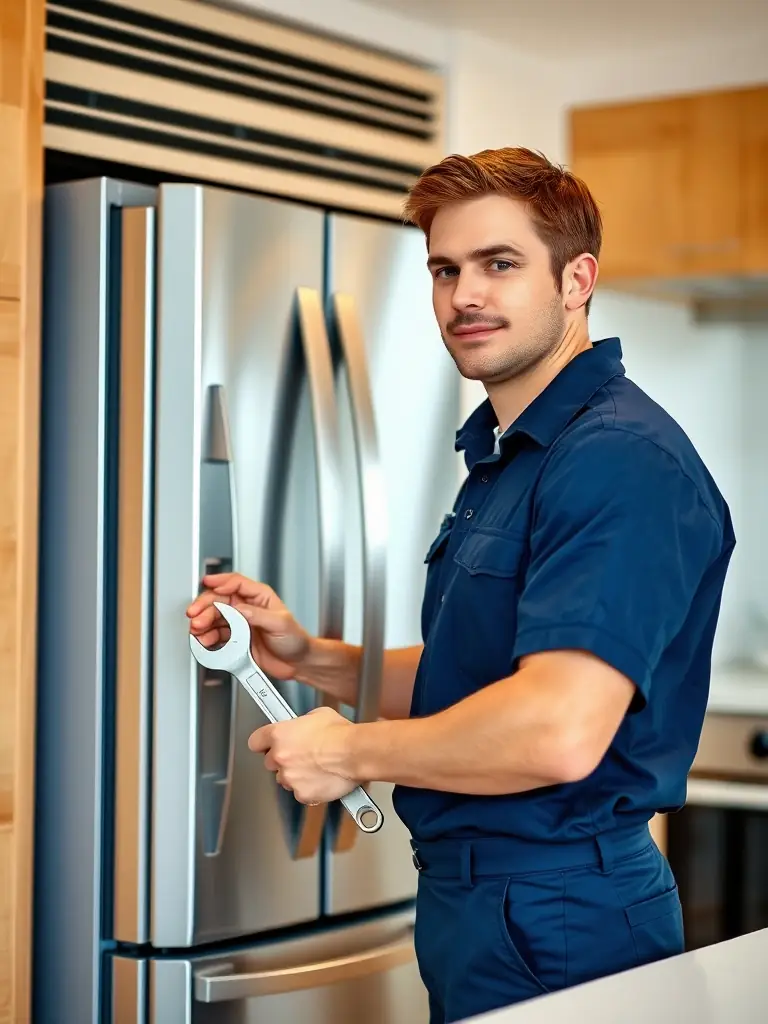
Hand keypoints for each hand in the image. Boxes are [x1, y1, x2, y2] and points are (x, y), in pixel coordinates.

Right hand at [186, 572, 310, 680]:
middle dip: (205, 607)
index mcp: (260, 597)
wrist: (297, 663)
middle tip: (196, 616)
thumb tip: (239, 608)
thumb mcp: (280, 623)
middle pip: (219, 600)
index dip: (220, 581)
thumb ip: (258, 615)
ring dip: (203, 623)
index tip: (208, 583)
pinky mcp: (236, 640)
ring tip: (197, 630)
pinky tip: (204, 640)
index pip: (236, 583)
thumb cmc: (296, 640)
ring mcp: (240, 624)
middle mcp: (247, 608)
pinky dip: (207, 638)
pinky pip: (216, 635)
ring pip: (214, 618)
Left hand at [248, 707, 358, 804]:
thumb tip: (301, 727)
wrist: (354, 752)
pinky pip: (301, 793)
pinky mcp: (302, 794)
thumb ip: (301, 724)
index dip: (263, 744)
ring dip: (295, 775)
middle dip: (283, 760)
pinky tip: (322, 779)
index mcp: (278, 735)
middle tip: (301, 755)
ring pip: (285, 779)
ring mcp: (289, 778)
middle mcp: (279, 757)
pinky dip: (309, 789)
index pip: (255, 742)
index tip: (268, 744)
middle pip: (270, 762)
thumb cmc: (340, 733)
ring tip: (316, 767)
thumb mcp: (317, 715)